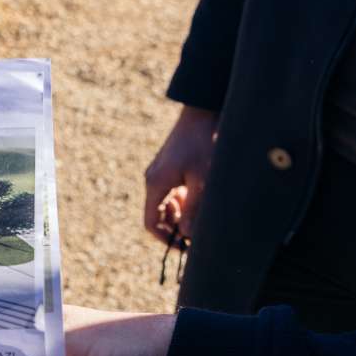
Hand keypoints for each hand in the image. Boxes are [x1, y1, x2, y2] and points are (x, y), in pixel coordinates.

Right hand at [142, 104, 216, 244]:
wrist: (203, 109)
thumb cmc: (204, 142)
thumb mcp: (202, 179)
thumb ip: (193, 209)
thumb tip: (187, 234)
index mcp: (156, 184)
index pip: (151, 222)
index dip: (166, 239)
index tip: (185, 246)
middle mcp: (153, 180)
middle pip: (157, 215)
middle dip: (175, 228)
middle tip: (197, 235)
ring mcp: (161, 172)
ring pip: (165, 204)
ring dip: (181, 215)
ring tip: (201, 216)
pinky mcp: (170, 166)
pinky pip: (171, 192)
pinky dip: (183, 201)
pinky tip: (200, 198)